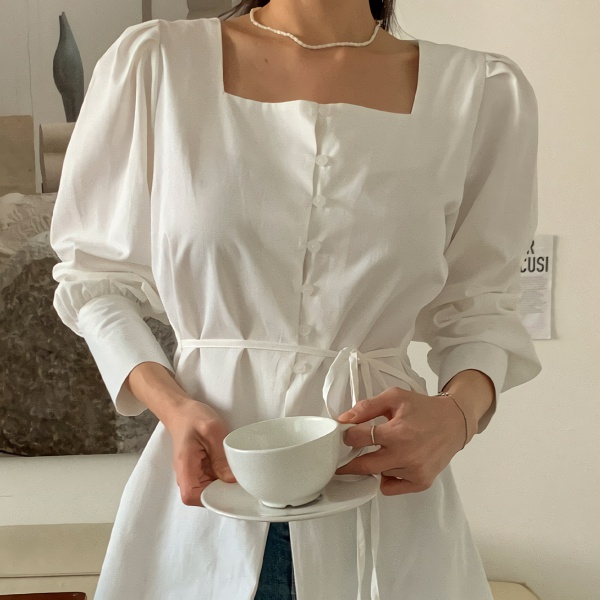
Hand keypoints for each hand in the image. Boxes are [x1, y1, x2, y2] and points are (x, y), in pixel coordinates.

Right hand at [165, 400, 235, 506]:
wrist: (183, 411)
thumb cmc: (193, 417)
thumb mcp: (212, 430)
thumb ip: (221, 455)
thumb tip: (232, 480)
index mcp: (185, 466)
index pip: (191, 496)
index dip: (211, 497)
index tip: (229, 488)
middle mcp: (187, 474)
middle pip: (203, 496)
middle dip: (223, 491)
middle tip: (240, 479)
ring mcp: (195, 473)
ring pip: (210, 490)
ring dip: (225, 484)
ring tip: (238, 471)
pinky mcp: (202, 469)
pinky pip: (214, 480)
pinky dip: (224, 477)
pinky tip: (233, 467)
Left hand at [335, 387, 465, 494]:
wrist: (454, 422)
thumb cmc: (424, 409)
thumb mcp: (394, 398)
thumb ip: (367, 407)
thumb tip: (343, 419)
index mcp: (397, 432)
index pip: (359, 438)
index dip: (348, 435)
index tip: (346, 434)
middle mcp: (405, 455)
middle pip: (364, 466)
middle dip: (349, 462)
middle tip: (342, 459)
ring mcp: (414, 471)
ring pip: (378, 474)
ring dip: (375, 464)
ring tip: (384, 450)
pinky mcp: (421, 482)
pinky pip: (391, 488)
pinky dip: (386, 478)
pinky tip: (392, 464)